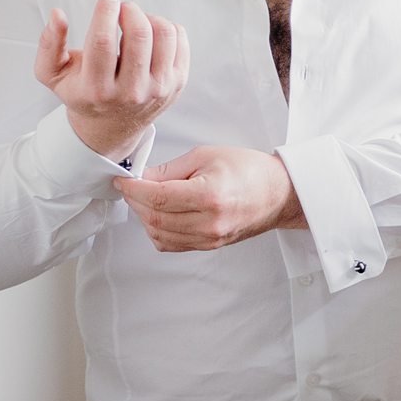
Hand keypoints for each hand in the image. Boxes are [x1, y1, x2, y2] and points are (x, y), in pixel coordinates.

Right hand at [37, 0, 188, 159]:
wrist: (112, 125)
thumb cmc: (82, 92)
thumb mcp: (53, 74)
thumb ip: (49, 44)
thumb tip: (57, 14)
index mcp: (97, 89)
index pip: (103, 41)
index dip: (106, 11)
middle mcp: (130, 93)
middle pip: (139, 35)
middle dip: (130, 10)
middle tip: (122, 7)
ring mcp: (158, 89)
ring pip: (164, 35)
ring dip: (149, 16)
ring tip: (136, 19)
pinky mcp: (177, 83)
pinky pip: (180, 41)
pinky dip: (167, 27)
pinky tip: (151, 32)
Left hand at [115, 147, 309, 252]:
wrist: (277, 193)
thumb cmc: (249, 170)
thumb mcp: (206, 155)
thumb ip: (170, 170)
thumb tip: (142, 178)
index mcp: (210, 195)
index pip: (157, 197)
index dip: (133, 188)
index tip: (123, 180)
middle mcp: (209, 222)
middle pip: (154, 217)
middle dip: (135, 201)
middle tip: (131, 186)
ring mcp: (209, 238)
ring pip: (158, 234)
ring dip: (144, 216)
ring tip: (145, 198)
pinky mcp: (208, 245)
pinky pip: (170, 245)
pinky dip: (157, 231)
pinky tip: (159, 215)